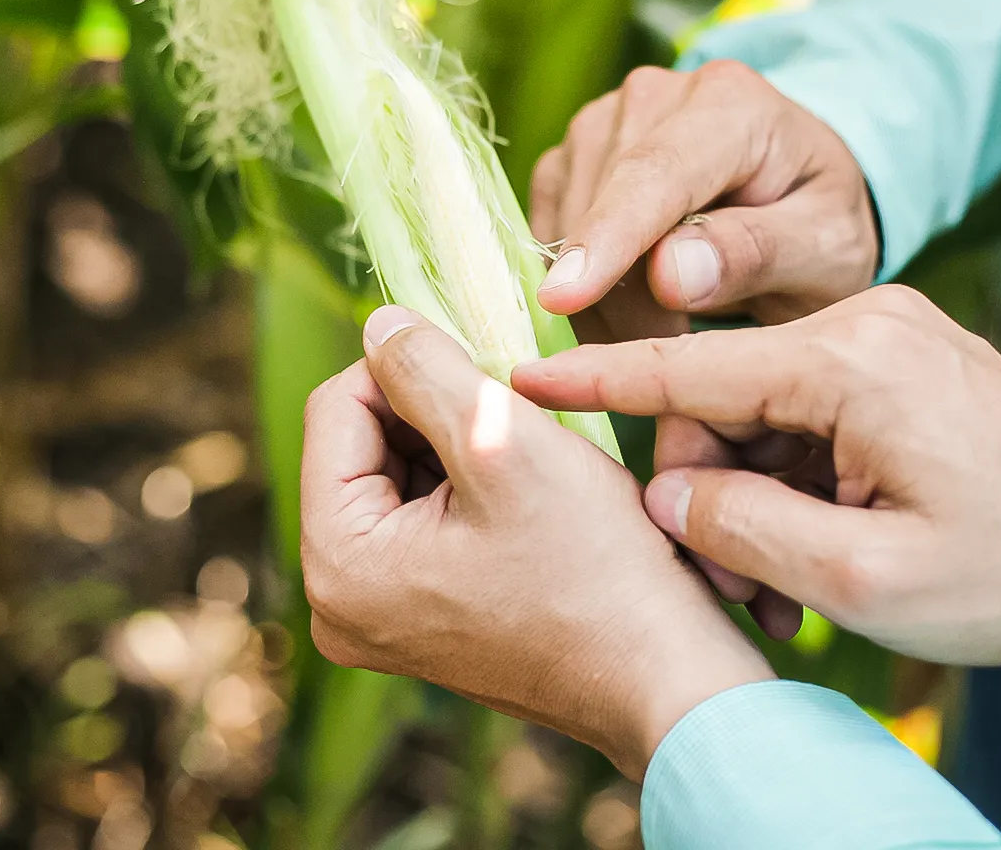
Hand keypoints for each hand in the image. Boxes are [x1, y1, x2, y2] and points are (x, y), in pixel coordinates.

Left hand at [301, 307, 772, 779]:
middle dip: (432, 406)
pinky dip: (467, 483)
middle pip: (361, 445)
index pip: (336, 409)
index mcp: (339, 564)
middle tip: (510, 408)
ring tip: (526, 454)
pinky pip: (421, 519)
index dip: (405, 363)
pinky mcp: (422, 620)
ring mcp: (380, 617)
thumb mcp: (504, 443)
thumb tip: (380, 323)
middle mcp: (339, 603)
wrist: (665, 677)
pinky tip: (525, 490)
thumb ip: (426, 370)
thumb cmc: (596, 568)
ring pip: (395, 476)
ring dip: (454, 440)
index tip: (477, 354)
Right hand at [513, 286, 1000, 664]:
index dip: (594, 374)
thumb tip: (666, 489)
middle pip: (722, 392)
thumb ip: (744, 526)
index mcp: (850, 360)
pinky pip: (802, 404)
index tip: (519, 373)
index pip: (687, 361)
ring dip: (749, 485)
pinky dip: (789, 469)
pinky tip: (813, 534)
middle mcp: (861, 323)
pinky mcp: (891, 356)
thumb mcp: (868, 579)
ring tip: (784, 579)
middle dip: (704, 480)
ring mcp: (879, 334)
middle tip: (737, 583)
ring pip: (759, 403)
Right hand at [530, 60, 878, 342]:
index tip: (564, 298)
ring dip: (598, 299)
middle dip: (621, 298)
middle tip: (667, 362)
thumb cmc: (816, 224)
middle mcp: (652, 94)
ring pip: (564, 224)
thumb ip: (757, 253)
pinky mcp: (567, 159)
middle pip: (605, 205)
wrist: (793, 197)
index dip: (608, 238)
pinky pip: (544, 232)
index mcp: (730, 101)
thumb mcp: (824, 249)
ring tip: (661, 333)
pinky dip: (576, 287)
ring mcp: (600, 122)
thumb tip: (667, 275)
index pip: (654, 173)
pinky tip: (625, 312)